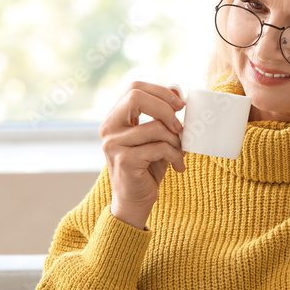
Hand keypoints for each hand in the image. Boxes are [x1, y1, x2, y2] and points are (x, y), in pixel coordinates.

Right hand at [99, 82, 185, 228]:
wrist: (134, 201)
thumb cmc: (147, 168)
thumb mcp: (155, 138)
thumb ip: (161, 116)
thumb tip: (176, 90)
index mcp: (115, 118)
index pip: (134, 88)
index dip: (160, 92)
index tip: (180, 104)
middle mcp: (109, 128)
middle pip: (137, 97)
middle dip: (166, 109)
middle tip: (180, 126)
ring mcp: (114, 144)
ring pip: (156, 127)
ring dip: (176, 140)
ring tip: (181, 152)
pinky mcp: (125, 160)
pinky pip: (159, 147)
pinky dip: (175, 155)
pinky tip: (177, 165)